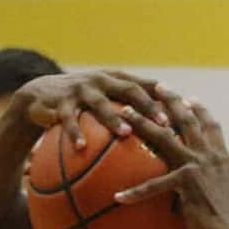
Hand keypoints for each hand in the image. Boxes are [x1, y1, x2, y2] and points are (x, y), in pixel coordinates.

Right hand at [15, 70, 170, 149]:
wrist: (40, 95)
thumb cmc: (83, 106)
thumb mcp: (106, 104)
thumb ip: (131, 115)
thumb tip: (165, 140)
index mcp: (118, 80)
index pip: (149, 86)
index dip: (169, 97)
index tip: (189, 112)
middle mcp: (103, 81)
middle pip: (131, 90)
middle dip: (149, 106)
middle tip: (165, 124)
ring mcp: (81, 90)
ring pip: (101, 103)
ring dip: (114, 118)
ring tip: (125, 134)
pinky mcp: (60, 102)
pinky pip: (69, 120)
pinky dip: (75, 134)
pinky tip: (81, 148)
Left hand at [113, 88, 228, 228]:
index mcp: (222, 160)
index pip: (211, 127)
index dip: (200, 110)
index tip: (190, 98)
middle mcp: (211, 156)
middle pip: (187, 120)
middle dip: (171, 100)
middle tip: (157, 87)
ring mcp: (198, 166)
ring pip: (165, 136)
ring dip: (143, 122)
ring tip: (126, 112)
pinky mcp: (186, 182)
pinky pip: (153, 185)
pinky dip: (135, 193)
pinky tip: (119, 196)